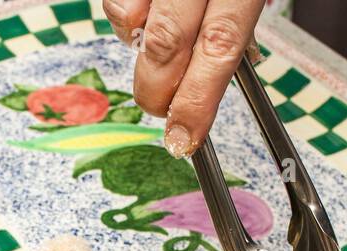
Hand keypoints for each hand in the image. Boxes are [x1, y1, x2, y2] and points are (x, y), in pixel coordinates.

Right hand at [104, 0, 265, 156]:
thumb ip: (230, 30)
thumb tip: (202, 95)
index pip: (219, 46)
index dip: (197, 100)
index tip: (183, 141)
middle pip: (166, 43)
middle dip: (158, 91)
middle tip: (162, 108)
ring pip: (130, 22)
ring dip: (141, 50)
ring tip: (159, 45)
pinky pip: (116, 4)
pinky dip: (127, 20)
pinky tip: (148, 16)